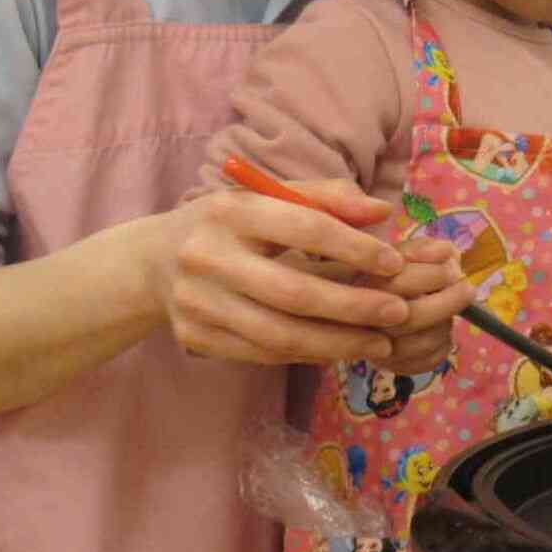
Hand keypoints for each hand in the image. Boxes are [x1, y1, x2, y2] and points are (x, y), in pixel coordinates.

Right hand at [153, 180, 464, 365]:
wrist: (152, 262)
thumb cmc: (229, 224)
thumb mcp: (266, 197)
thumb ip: (325, 198)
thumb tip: (381, 211)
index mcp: (231, 211)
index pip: (304, 228)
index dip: (355, 246)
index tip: (395, 260)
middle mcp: (208, 256)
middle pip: (293, 291)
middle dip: (354, 305)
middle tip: (399, 311)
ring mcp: (196, 302)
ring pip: (279, 333)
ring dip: (337, 342)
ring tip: (380, 342)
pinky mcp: (195, 338)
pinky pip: (262, 353)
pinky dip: (307, 354)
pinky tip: (339, 350)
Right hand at [355, 237, 474, 376]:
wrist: (362, 306)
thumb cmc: (387, 274)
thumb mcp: (398, 254)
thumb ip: (421, 249)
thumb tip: (447, 253)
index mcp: (360, 284)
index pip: (398, 282)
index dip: (432, 275)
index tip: (452, 268)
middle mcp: (361, 320)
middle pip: (411, 317)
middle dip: (447, 302)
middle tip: (467, 290)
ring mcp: (373, 348)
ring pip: (421, 343)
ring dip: (444, 324)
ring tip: (449, 310)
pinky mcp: (390, 366)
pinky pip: (426, 361)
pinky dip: (441, 346)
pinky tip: (440, 331)